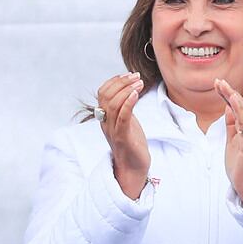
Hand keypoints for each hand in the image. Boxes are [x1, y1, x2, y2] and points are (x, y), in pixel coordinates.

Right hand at [95, 72, 149, 199]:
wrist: (133, 169)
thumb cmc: (132, 145)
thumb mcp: (126, 122)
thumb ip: (124, 108)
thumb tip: (128, 90)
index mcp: (105, 118)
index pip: (102, 93)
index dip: (114, 81)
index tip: (128, 75)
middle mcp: (106, 123)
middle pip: (106, 96)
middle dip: (122, 82)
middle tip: (136, 76)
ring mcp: (113, 130)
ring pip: (113, 104)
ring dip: (127, 89)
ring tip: (140, 82)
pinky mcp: (122, 138)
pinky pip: (122, 117)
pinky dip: (128, 103)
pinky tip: (136, 94)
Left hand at [215, 79, 242, 204]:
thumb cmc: (241, 166)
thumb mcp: (232, 141)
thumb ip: (231, 125)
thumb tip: (227, 107)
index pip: (237, 107)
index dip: (228, 95)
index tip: (218, 84)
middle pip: (241, 106)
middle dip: (230, 92)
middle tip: (218, 81)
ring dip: (234, 97)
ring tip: (224, 86)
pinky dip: (240, 110)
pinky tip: (233, 100)